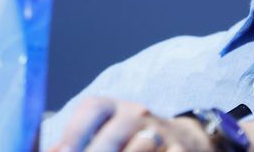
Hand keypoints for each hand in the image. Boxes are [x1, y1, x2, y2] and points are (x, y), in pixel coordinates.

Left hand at [45, 96, 211, 151]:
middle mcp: (137, 115)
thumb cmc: (125, 143)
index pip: (92, 109)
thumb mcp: (102, 134)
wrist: (181, 141)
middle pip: (112, 135)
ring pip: (138, 149)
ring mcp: (161, 134)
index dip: (74, 133)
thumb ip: (72, 144)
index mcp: (113, 107)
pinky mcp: (180, 151)